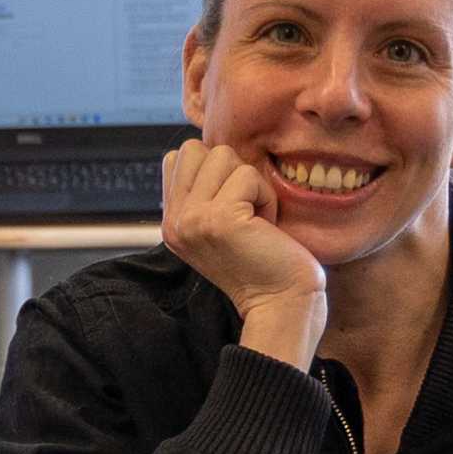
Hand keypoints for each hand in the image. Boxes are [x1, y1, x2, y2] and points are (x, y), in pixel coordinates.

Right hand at [163, 136, 327, 364]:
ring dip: (249, 183)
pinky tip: (265, 227)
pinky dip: (266, 197)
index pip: (179, 158)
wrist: (281, 305)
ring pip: (222, 155)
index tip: (233, 209)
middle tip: (245, 210)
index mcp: (172, 222)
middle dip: (230, 170)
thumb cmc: (264, 262)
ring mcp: (191, 219)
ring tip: (255, 219)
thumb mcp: (220, 225)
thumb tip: (209, 149)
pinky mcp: (218, 219)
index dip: (214, 171)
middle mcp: (174, 221)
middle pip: (195, 148)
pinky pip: (248, 175)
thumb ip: (204, 193)